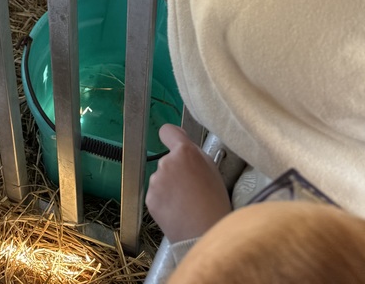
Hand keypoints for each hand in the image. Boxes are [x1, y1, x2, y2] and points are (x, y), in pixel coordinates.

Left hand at [145, 124, 231, 242]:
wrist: (205, 233)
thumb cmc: (214, 201)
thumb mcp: (212, 169)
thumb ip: (195, 154)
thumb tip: (182, 144)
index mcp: (185, 152)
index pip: (168, 131)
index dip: (171, 137)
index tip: (174, 143)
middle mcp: (166, 162)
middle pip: (168, 160)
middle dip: (176, 170)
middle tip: (191, 188)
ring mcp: (156, 181)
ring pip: (162, 179)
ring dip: (169, 187)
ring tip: (185, 203)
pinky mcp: (149, 198)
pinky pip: (156, 194)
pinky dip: (163, 201)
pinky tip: (176, 211)